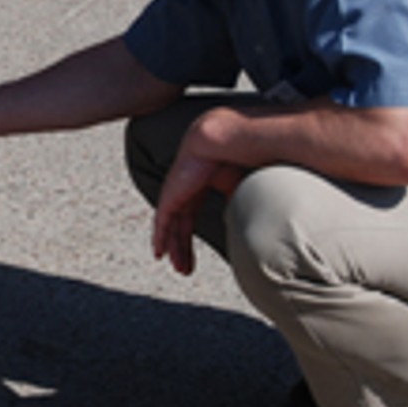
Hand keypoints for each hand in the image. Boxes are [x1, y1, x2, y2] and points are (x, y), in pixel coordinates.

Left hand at [152, 143, 246, 276]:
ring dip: (173, 247)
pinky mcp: (171, 193)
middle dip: (182, 246)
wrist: (226, 139)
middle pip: (180, 222)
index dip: (192, 234)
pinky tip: (159, 253)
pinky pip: (162, 220)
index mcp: (202, 181)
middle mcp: (186, 185)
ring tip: (177, 267)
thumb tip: (248, 227)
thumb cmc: (239, 156)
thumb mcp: (243, 188)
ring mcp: (176, 188)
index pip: (192, 214)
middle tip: (184, 268)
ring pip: (170, 224)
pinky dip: (161, 237)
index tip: (194, 250)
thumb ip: (241, 206)